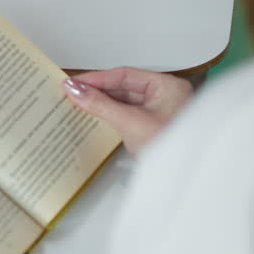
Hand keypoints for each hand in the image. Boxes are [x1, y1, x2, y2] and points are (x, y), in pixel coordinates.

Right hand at [62, 68, 192, 156]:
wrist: (181, 178)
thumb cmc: (170, 147)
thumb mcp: (130, 122)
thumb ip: (101, 105)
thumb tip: (77, 90)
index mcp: (167, 86)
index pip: (125, 75)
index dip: (97, 78)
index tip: (75, 82)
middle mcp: (165, 96)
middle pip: (124, 87)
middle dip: (98, 91)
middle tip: (72, 93)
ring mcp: (159, 114)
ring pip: (124, 102)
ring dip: (102, 104)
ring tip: (79, 104)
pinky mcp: (151, 129)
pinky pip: (127, 116)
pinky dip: (110, 116)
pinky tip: (95, 117)